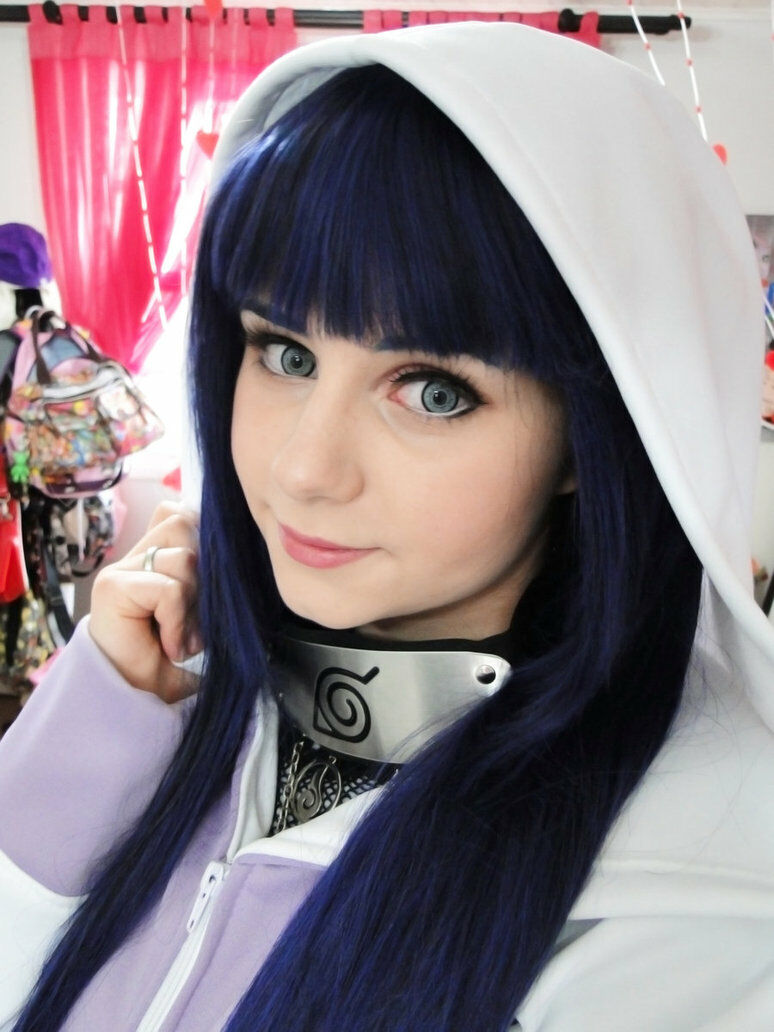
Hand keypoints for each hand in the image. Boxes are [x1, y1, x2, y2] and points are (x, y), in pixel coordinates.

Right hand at [88, 502, 201, 701]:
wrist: (135, 700)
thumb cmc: (169, 661)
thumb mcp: (199, 612)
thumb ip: (208, 578)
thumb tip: (243, 548)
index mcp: (152, 556)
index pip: (179, 511)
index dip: (202, 536)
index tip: (207, 585)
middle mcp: (134, 557)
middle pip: (183, 523)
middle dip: (203, 572)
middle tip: (196, 617)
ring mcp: (120, 570)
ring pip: (183, 557)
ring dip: (193, 603)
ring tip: (183, 637)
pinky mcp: (113, 587)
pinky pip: (168, 589)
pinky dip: (178, 621)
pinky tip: (171, 645)